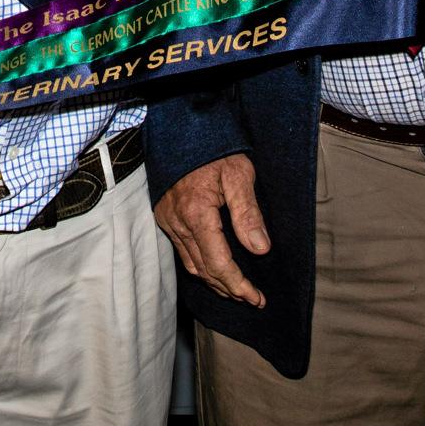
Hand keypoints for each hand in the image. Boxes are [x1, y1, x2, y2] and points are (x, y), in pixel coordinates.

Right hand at [154, 154, 270, 307]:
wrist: (183, 127)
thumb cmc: (215, 148)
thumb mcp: (239, 174)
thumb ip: (248, 214)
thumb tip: (260, 249)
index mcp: (196, 212)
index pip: (218, 263)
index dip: (238, 285)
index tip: (257, 298)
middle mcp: (177, 221)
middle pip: (203, 270)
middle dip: (229, 288)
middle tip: (251, 298)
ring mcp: (167, 219)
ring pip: (190, 264)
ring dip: (214, 281)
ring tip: (235, 289)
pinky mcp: (164, 216)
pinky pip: (181, 251)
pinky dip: (199, 266)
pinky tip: (213, 268)